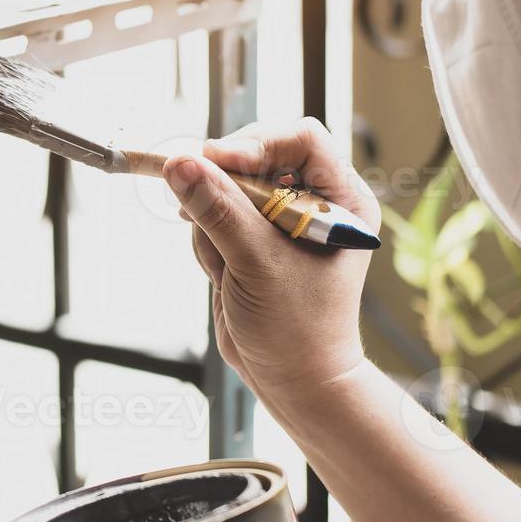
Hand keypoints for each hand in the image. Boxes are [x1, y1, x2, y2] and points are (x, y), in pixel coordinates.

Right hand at [163, 118, 379, 402]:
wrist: (292, 382)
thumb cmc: (298, 331)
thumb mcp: (258, 266)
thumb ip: (220, 211)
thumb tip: (181, 165)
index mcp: (340, 199)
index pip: (300, 138)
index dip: (256, 143)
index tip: (216, 161)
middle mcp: (312, 202)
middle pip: (256, 156)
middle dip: (224, 186)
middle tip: (196, 204)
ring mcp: (278, 221)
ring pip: (225, 187)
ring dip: (212, 222)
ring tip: (225, 266)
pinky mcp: (249, 240)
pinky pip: (212, 217)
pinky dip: (206, 242)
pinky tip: (221, 274)